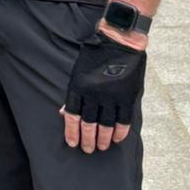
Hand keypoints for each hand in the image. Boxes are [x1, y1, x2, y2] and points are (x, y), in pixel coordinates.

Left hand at [60, 31, 145, 153]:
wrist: (119, 40)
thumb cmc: (96, 55)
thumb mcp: (78, 72)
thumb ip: (73, 93)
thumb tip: (63, 114)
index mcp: (78, 87)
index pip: (72, 116)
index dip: (72, 132)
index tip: (73, 143)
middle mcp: (93, 94)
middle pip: (89, 124)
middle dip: (87, 140)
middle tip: (88, 149)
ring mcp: (111, 96)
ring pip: (106, 125)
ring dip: (103, 139)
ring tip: (102, 146)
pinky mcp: (126, 95)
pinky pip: (123, 120)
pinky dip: (120, 132)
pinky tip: (117, 138)